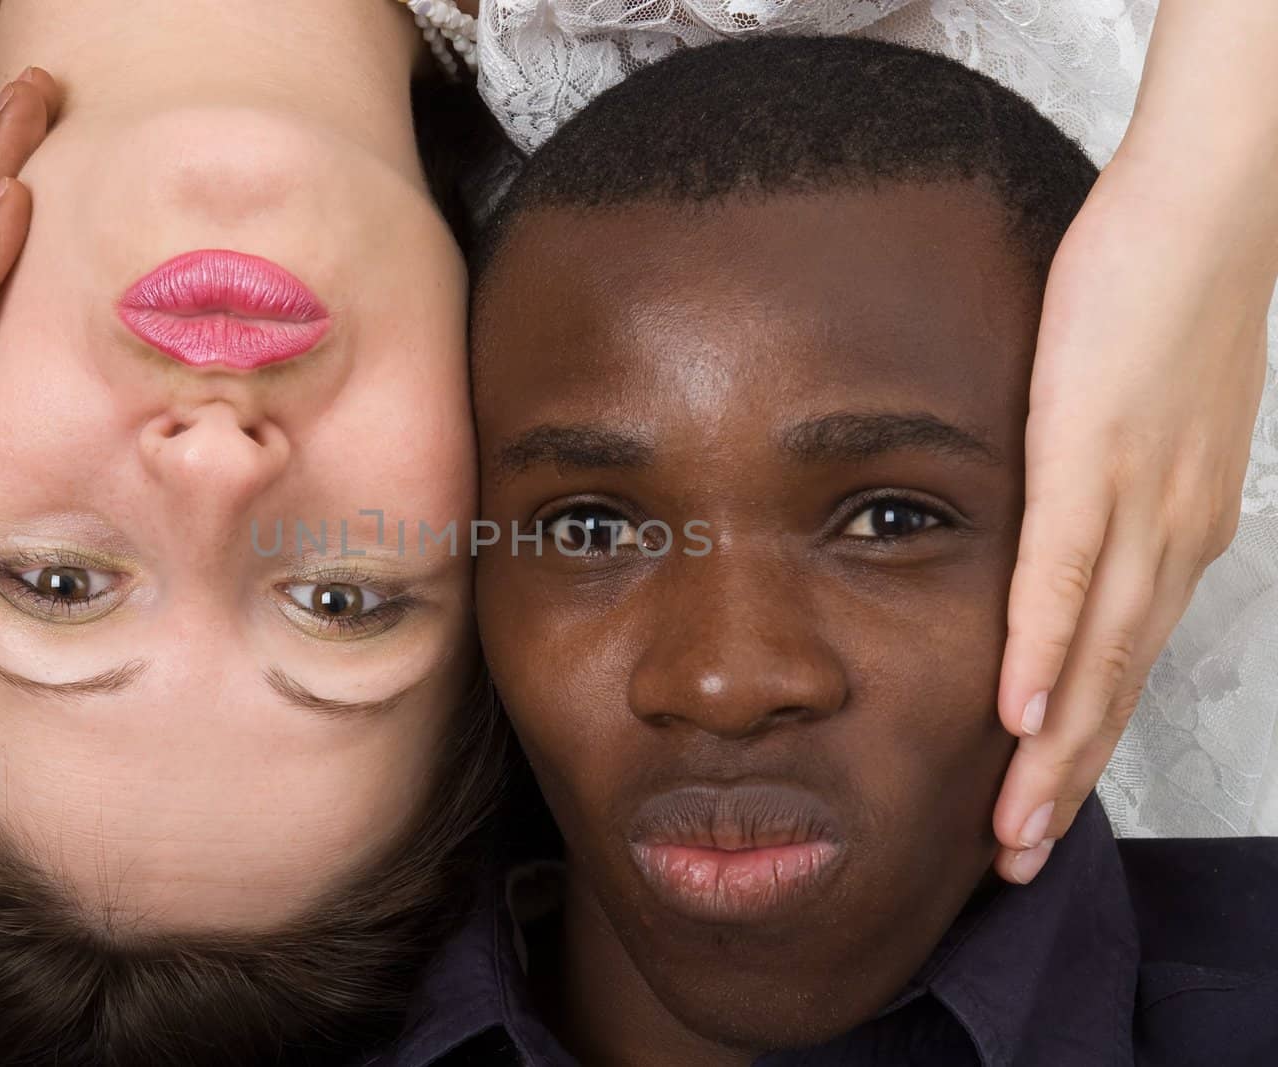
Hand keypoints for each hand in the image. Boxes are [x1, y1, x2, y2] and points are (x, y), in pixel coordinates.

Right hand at [991, 152, 1275, 881]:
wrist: (1216, 206)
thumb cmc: (1163, 299)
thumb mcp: (1134, 413)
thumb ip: (1100, 479)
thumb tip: (1056, 519)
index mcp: (1177, 532)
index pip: (1124, 663)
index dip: (1084, 747)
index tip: (1042, 805)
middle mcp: (1171, 538)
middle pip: (1113, 685)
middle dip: (1064, 782)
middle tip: (1018, 860)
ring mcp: (1135, 502)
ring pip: (1096, 653)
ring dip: (1054, 750)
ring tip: (1011, 825)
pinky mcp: (1092, 455)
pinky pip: (1064, 572)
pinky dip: (1039, 649)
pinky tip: (1013, 709)